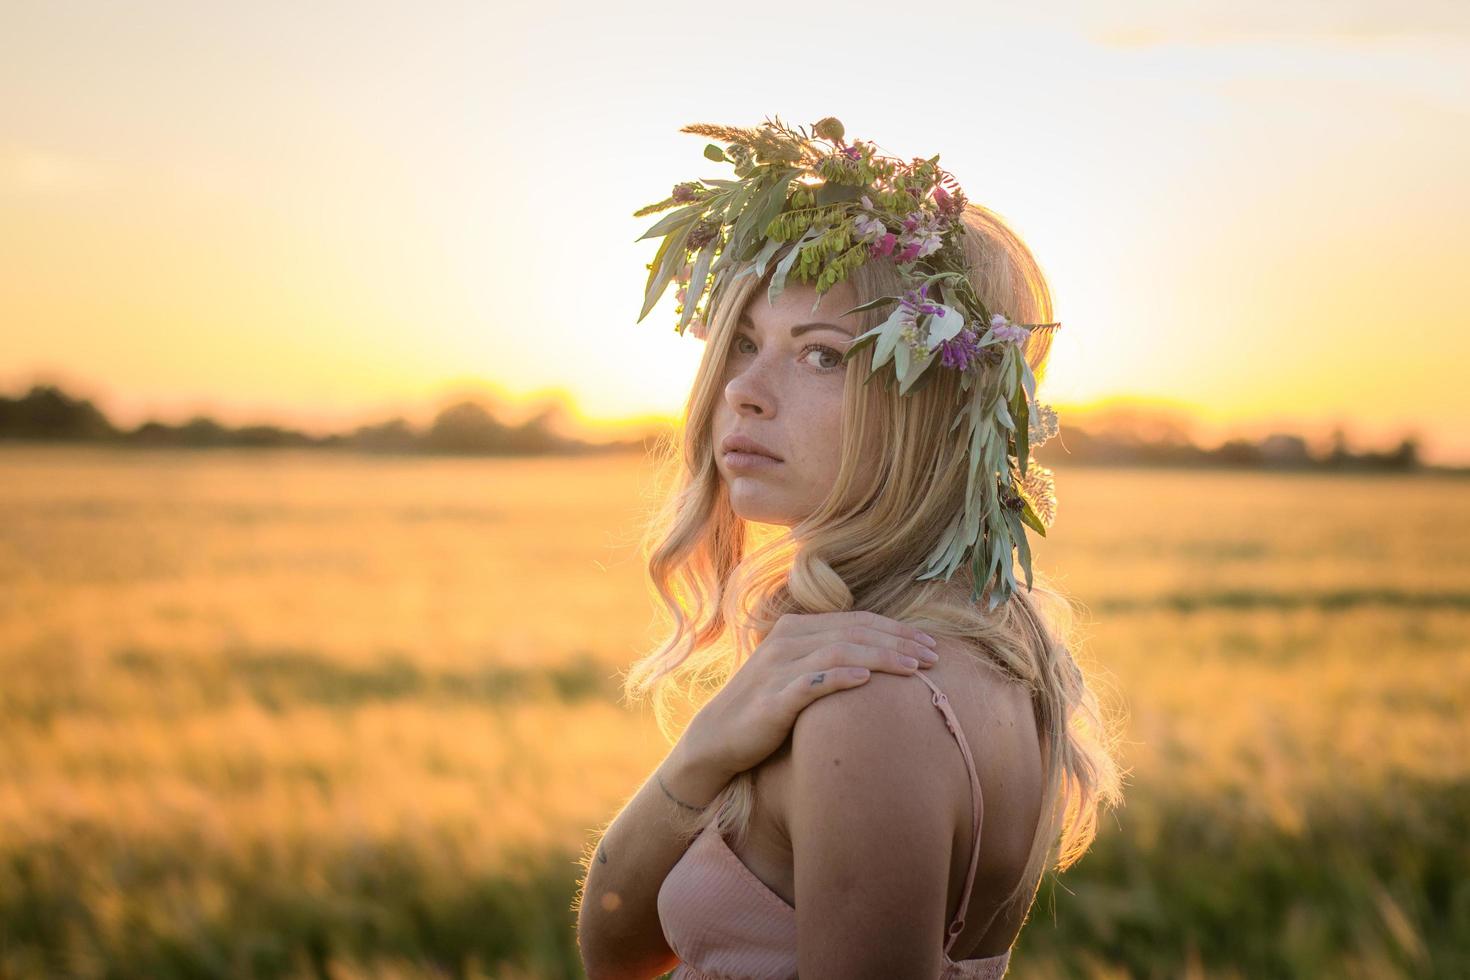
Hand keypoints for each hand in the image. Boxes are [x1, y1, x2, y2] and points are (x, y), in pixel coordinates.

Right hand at [681, 611, 939, 783]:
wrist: (716, 739)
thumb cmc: (766, 709)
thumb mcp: (797, 674)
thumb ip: (829, 658)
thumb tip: (879, 659)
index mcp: (795, 628)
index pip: (856, 621)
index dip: (896, 629)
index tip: (930, 643)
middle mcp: (786, 640)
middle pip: (854, 632)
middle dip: (899, 642)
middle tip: (934, 656)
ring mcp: (778, 668)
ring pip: (839, 651)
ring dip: (881, 657)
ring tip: (914, 668)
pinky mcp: (772, 699)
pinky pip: (811, 683)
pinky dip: (839, 677)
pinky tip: (865, 678)